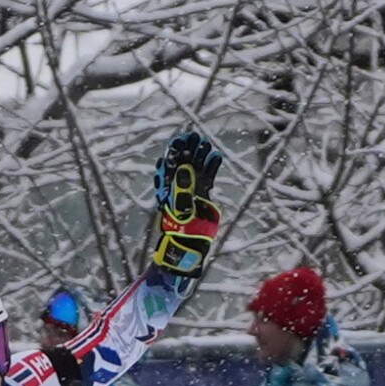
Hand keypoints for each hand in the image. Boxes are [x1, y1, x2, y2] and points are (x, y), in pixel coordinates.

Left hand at [148, 132, 224, 282]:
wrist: (189, 248)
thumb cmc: (181, 232)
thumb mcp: (180, 210)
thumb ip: (182, 189)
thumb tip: (185, 168)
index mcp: (169, 188)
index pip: (170, 164)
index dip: (176, 151)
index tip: (182, 140)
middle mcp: (179, 187)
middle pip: (183, 163)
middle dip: (188, 150)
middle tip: (195, 137)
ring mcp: (192, 190)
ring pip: (196, 168)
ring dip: (200, 155)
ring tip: (206, 143)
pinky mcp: (203, 196)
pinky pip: (207, 177)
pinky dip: (211, 167)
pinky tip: (215, 156)